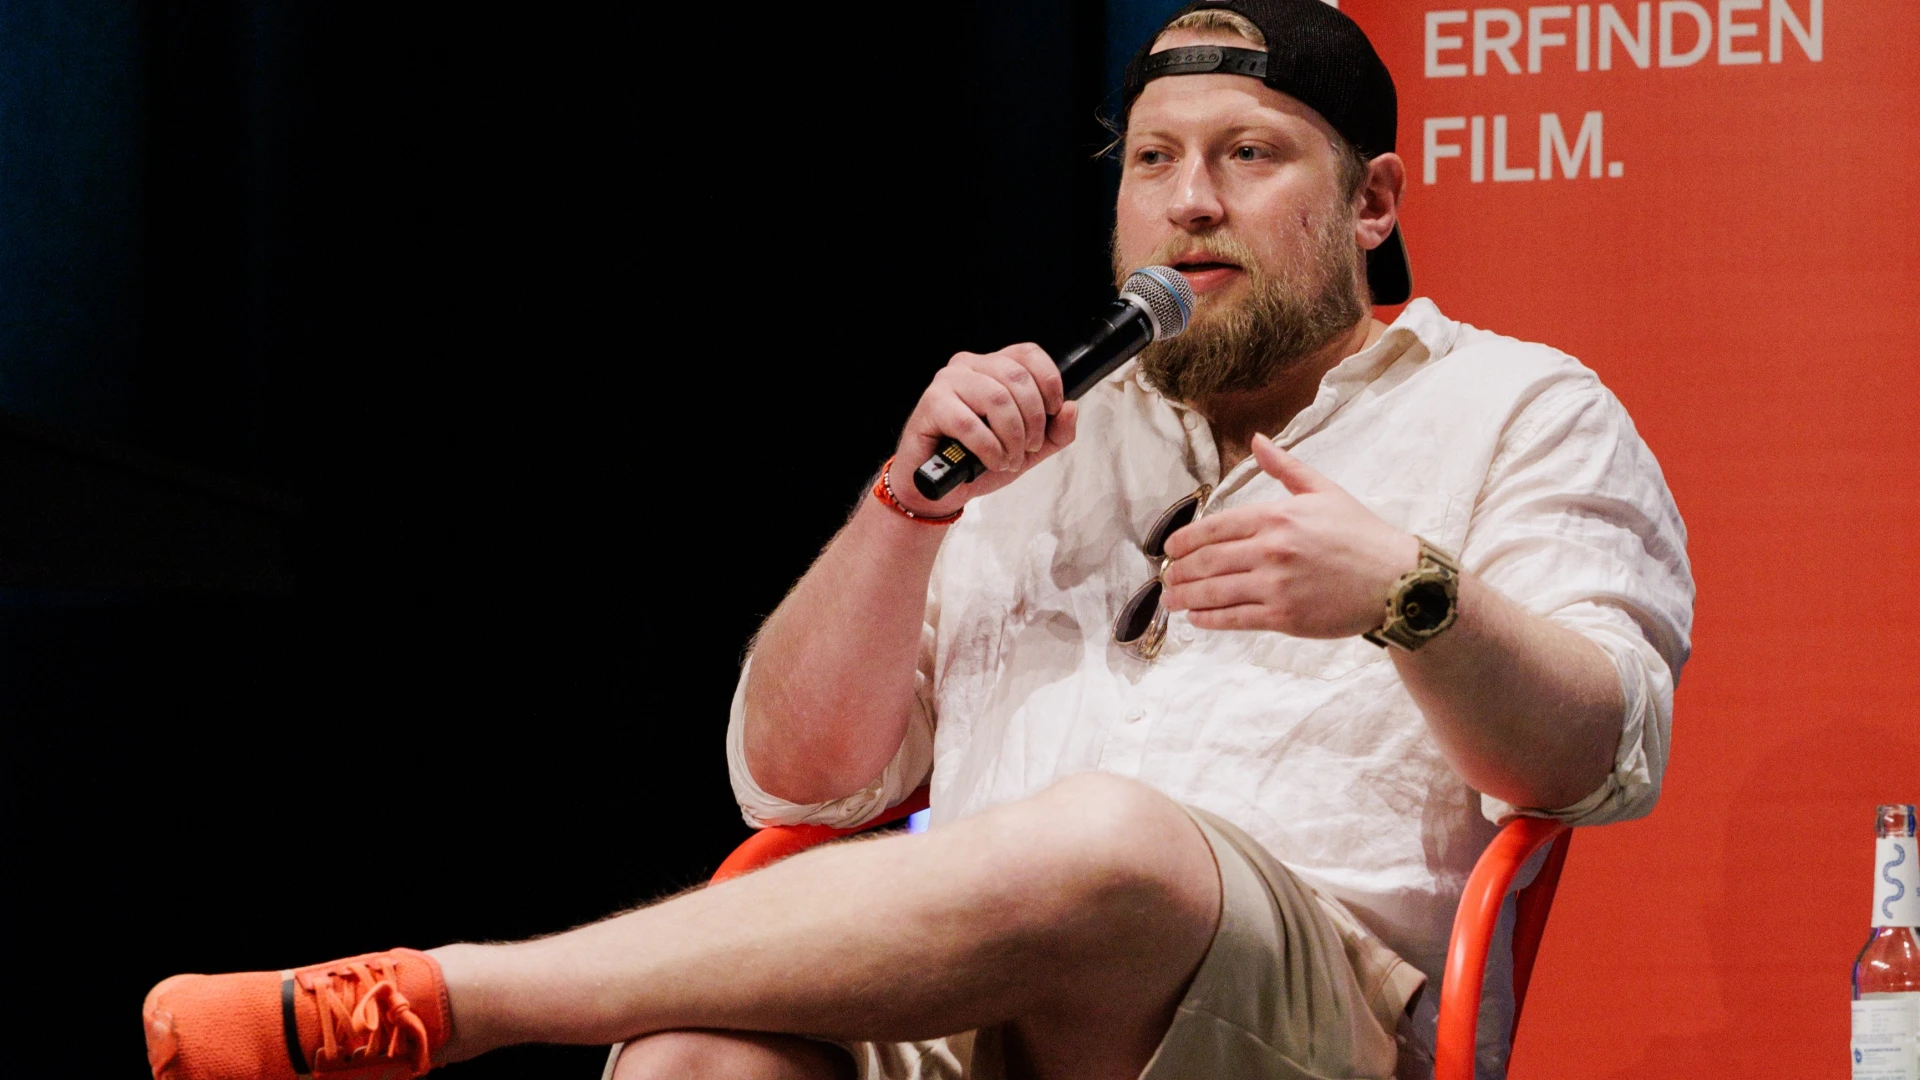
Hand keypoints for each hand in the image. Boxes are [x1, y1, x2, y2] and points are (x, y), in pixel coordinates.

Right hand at [886, 344, 1078, 516]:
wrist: (941, 487)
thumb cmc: (978, 460)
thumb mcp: (1028, 449)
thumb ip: (1055, 432)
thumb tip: (1071, 408)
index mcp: (993, 367)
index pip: (1028, 354)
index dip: (1049, 380)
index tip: (1053, 412)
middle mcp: (970, 366)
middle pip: (1017, 378)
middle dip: (1032, 420)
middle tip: (1028, 448)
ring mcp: (948, 382)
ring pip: (997, 398)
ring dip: (1011, 436)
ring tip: (1009, 459)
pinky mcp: (931, 404)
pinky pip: (970, 423)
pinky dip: (989, 448)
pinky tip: (991, 460)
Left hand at [1161, 434, 1418, 636]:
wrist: (1396, 581)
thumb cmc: (1360, 535)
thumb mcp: (1324, 491)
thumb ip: (1285, 467)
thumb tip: (1256, 439)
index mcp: (1277, 516)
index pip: (1214, 527)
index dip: (1185, 540)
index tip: (1170, 548)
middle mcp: (1271, 549)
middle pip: (1207, 561)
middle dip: (1179, 571)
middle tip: (1166, 577)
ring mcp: (1276, 585)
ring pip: (1215, 591)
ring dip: (1185, 596)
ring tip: (1171, 599)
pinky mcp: (1284, 616)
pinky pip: (1235, 618)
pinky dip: (1209, 619)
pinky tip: (1197, 618)